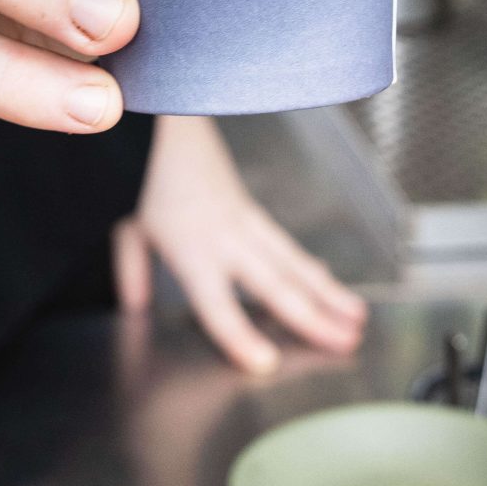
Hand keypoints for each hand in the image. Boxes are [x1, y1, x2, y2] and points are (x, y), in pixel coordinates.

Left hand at [114, 114, 368, 371]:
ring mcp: (245, 223)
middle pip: (274, 284)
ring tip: (357, 322)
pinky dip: (314, 270)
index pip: (217, 303)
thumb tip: (134, 308)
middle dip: (312, 317)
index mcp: (191, 250)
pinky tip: (335, 290)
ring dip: (329, 295)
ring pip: (293, 264)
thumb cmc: (145, 175)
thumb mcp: (130, 228)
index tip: (265, 363)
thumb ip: (133, 270)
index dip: (240, 335)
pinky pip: (288, 246)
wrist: (169, 123)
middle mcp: (225, 239)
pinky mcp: (255, 213)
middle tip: (344, 344)